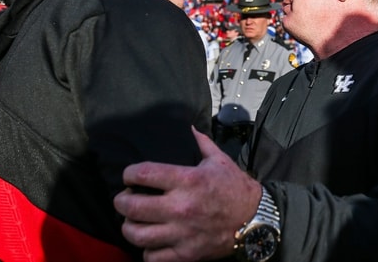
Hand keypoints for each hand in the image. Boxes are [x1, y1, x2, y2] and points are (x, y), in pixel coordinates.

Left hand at [114, 127, 261, 261]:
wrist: (256, 220)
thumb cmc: (236, 188)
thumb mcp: (220, 160)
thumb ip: (201, 143)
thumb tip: (187, 127)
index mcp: (188, 180)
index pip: (143, 174)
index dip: (129, 174)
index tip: (129, 176)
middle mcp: (182, 207)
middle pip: (132, 207)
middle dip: (121, 202)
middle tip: (123, 200)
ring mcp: (182, 233)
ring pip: (137, 235)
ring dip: (129, 228)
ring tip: (132, 222)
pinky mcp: (186, 254)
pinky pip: (153, 257)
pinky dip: (147, 251)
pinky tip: (151, 242)